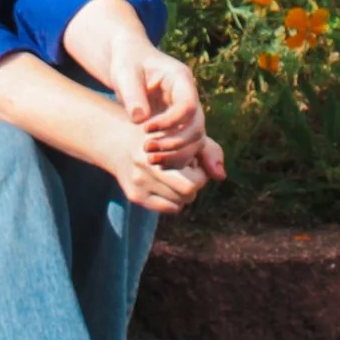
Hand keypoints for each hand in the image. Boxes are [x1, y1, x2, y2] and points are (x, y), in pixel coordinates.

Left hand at [61, 2, 222, 207]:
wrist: (129, 63)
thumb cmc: (127, 63)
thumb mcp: (124, 73)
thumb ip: (132, 94)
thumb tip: (140, 119)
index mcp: (181, 79)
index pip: (188, 106)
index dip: (170, 122)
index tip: (145, 129)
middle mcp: (189, 97)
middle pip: (197, 126)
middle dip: (175, 143)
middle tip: (147, 149)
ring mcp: (187, 113)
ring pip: (196, 141)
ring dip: (177, 154)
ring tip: (150, 159)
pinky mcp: (180, 125)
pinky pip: (188, 146)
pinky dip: (177, 158)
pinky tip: (158, 164)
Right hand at [102, 107, 220, 215]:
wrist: (118, 139)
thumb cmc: (161, 134)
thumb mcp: (184, 132)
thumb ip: (208, 149)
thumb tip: (221, 176)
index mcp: (159, 147)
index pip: (193, 179)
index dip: (198, 169)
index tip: (191, 158)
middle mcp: (146, 165)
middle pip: (188, 193)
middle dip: (194, 183)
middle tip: (188, 170)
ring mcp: (138, 183)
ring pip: (180, 203)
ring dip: (184, 192)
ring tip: (175, 175)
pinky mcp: (134, 196)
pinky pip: (169, 208)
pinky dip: (175, 200)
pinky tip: (167, 184)